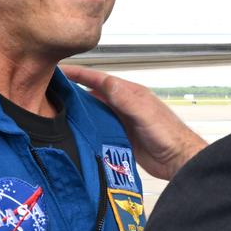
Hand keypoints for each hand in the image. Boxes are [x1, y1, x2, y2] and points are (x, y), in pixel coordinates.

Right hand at [63, 65, 206, 179]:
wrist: (178, 160)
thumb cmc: (168, 135)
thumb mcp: (145, 113)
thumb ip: (126, 99)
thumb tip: (106, 82)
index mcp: (131, 94)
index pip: (100, 80)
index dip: (80, 74)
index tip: (61, 70)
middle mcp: (125, 105)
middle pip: (94, 94)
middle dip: (75, 90)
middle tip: (52, 90)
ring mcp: (122, 121)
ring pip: (95, 111)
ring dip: (80, 110)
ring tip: (57, 110)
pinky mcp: (121, 137)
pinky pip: (99, 129)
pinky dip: (88, 128)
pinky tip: (76, 132)